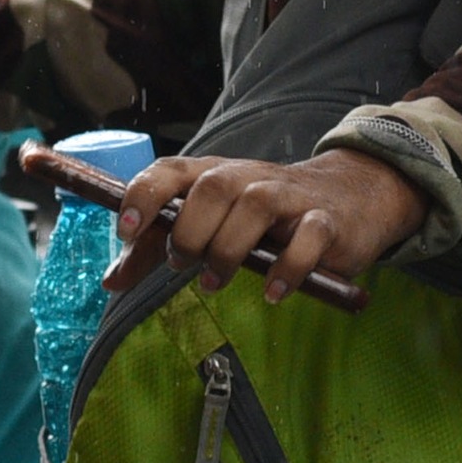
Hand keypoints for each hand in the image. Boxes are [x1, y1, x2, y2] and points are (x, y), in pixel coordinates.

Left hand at [116, 146, 424, 307]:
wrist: (350, 196)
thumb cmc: (267, 216)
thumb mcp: (211, 223)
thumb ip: (159, 248)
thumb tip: (111, 280)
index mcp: (213, 176)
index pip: (171, 170)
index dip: (144, 195)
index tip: (126, 230)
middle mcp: (249, 179)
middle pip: (212, 188)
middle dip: (189, 231)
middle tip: (183, 264)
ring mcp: (290, 198)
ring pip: (255, 206)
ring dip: (228, 249)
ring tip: (215, 282)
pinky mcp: (326, 223)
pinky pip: (307, 238)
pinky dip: (288, 267)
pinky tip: (273, 292)